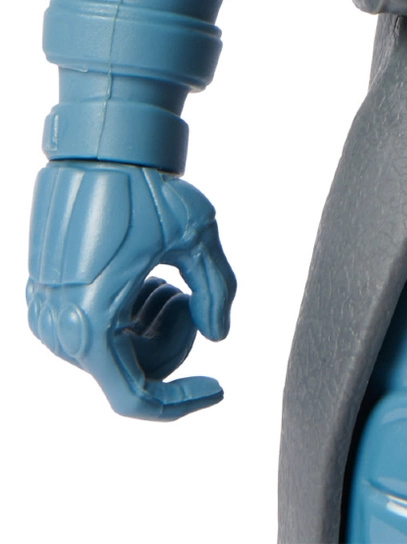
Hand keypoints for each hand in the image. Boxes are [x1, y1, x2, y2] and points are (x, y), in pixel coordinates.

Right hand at [27, 160, 235, 418]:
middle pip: (135, 370)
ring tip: (161, 274)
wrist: (99, 147)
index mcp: (92, 325)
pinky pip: (96, 330)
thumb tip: (217, 335)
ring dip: (149, 321)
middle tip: (186, 292)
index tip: (217, 386)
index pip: (136, 400)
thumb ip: (216, 291)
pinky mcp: (45, 299)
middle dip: (172, 336)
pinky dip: (128, 311)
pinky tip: (138, 273)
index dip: (180, 403)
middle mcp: (61, 331)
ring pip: (117, 352)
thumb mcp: (197, 234)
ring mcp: (48, 317)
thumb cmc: (144, 185)